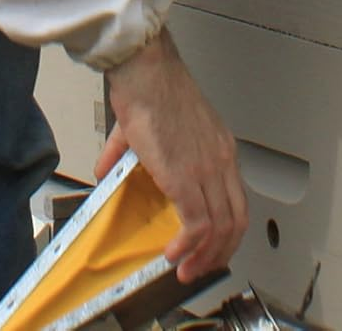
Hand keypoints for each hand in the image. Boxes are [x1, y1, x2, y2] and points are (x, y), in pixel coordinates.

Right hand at [97, 28, 247, 283]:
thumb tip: (104, 169)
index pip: (237, 198)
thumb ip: (125, 152)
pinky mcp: (186, 177)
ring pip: (221, 228)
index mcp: (219, 147)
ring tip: (186, 270)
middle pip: (237, 219)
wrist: (146, 71)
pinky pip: (198, 224)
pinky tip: (174, 254)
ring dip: (204, 257)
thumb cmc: (149, 86)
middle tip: (202, 267)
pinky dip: (188, 246)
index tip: (213, 246)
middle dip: (220, 252)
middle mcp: (221, 160)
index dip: (227, 229)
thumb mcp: (145, 126)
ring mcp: (207, 169)